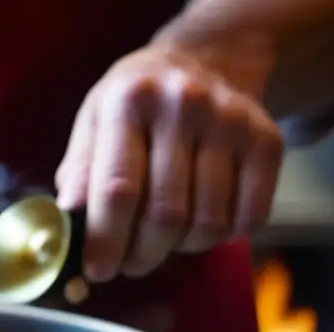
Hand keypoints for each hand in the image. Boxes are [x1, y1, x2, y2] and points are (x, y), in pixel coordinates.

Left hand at [54, 45, 282, 281]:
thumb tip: (66, 227)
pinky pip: (247, 218)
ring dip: (180, 248)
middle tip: (128, 264)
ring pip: (207, 223)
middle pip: (165, 214)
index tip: (97, 270)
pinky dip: (221, 237)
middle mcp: (185, 104)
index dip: (106, 240)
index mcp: (130, 101)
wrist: (207, 59)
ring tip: (163, 238)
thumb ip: (78, 174)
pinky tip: (200, 223)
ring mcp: (232, 121)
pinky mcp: (268, 140)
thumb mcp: (93, 123)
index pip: (118, 190)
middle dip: (141, 255)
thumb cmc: (136, 107)